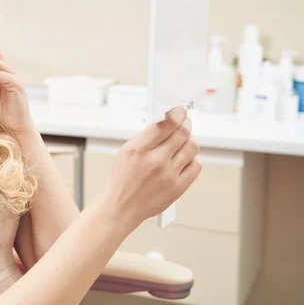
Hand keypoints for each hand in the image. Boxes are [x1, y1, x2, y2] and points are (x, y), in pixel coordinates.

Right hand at [97, 107, 201, 232]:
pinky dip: (193, 159)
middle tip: (186, 122)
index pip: (165, 124)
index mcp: (138, 149)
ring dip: (191, 140)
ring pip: (192, 147)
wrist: (121, 207)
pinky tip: (185, 159)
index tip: (180, 110)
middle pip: (182, 133)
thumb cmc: (122, 179)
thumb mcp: (126, 152)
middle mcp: (155, 161)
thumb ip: (146, 137)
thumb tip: (167, 123)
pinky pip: (196, 165)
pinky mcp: (178, 188)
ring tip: (186, 140)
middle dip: (186, 124)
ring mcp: (168, 175)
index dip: (177, 113)